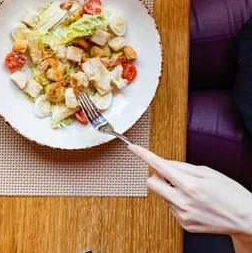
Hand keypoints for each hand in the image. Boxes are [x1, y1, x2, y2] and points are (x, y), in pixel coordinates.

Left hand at [129, 145, 251, 250]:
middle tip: (173, 176)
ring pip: (162, 196)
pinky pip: (171, 207)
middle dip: (158, 177)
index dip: (144, 155)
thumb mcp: (208, 172)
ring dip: (171, 190)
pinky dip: (178, 202)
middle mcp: (183, 201)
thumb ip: (182, 167)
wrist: (245, 219)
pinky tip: (194, 204)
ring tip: (193, 193)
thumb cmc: (230, 193)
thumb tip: (164, 163)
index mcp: (190, 185)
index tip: (132, 148)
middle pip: (151, 183)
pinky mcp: (184, 224)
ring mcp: (182, 215)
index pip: (159, 166)